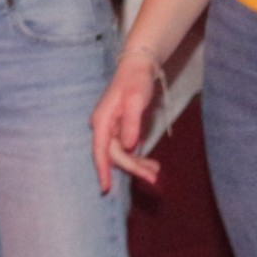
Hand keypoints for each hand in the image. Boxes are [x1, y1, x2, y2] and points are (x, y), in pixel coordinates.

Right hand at [90, 50, 163, 192]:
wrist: (138, 68)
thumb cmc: (135, 82)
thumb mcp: (135, 100)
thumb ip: (131, 123)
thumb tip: (128, 145)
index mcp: (102, 120)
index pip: (100, 150)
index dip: (102, 170)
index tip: (105, 189)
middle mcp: (103, 126)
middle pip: (115, 154)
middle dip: (133, 167)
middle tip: (154, 178)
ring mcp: (111, 129)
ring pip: (122, 154)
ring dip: (137, 164)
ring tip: (156, 172)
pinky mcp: (120, 129)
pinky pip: (127, 148)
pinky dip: (138, 157)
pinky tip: (152, 163)